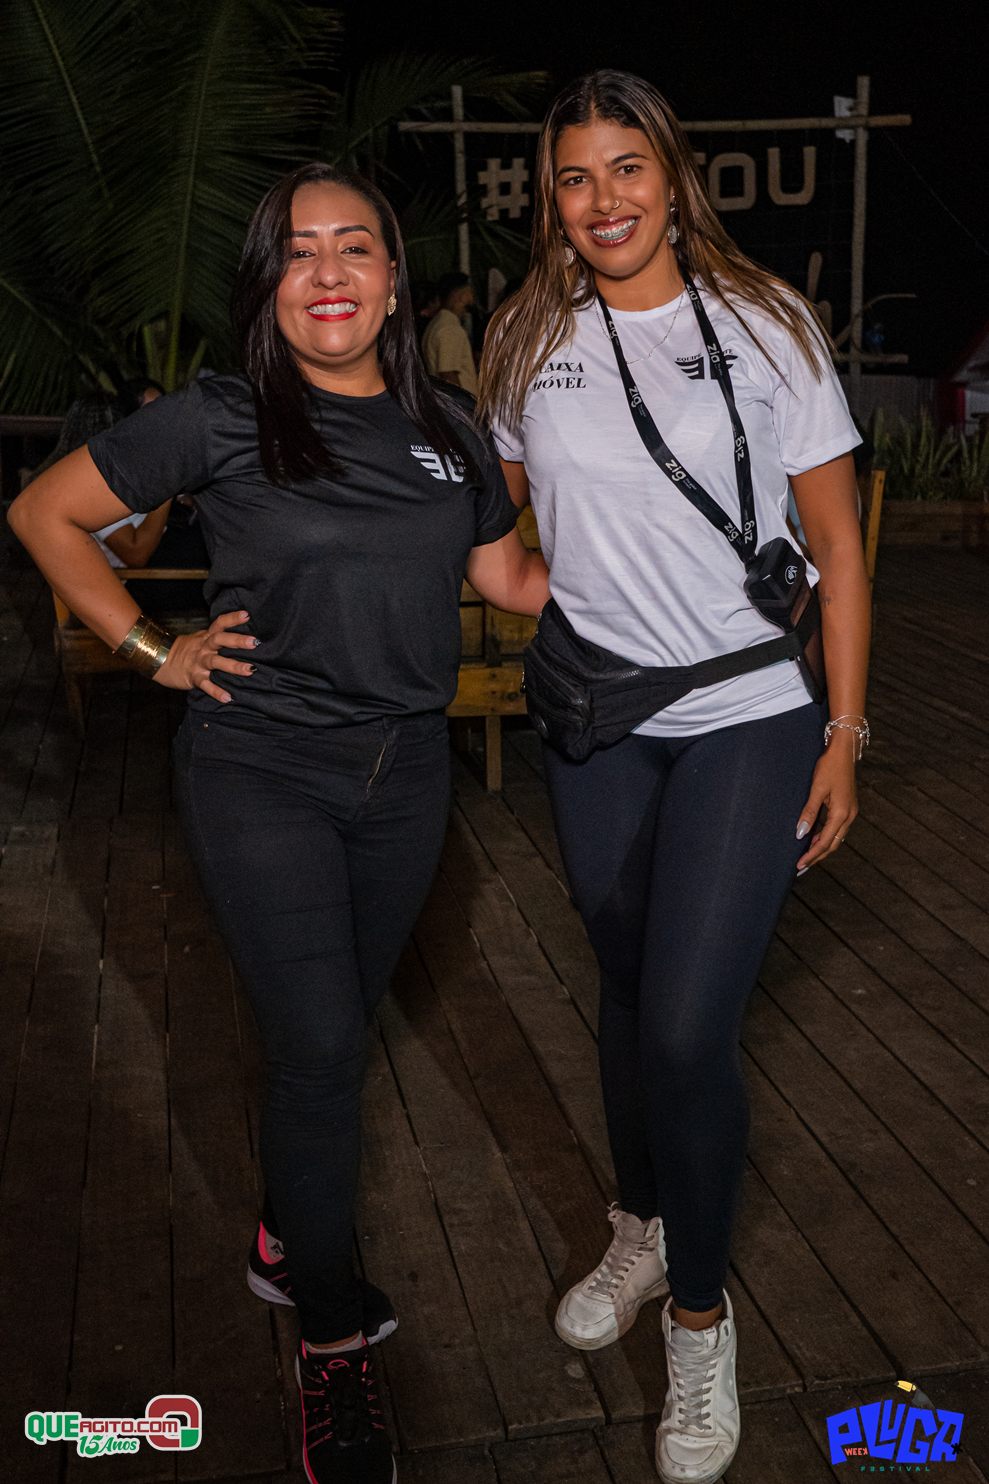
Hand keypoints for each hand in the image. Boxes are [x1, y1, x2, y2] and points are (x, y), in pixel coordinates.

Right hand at [154, 609, 257, 703]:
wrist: (161, 661)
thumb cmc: (187, 650)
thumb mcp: (201, 639)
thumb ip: (218, 637)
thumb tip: (242, 636)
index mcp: (206, 637)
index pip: (220, 624)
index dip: (232, 618)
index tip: (246, 615)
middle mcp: (203, 648)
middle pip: (220, 640)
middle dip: (237, 641)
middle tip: (254, 642)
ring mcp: (198, 663)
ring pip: (216, 662)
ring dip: (233, 666)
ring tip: (250, 670)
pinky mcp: (193, 677)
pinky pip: (206, 685)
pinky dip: (216, 692)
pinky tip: (228, 698)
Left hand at [795, 730, 858, 872]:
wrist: (844, 750)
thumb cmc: (829, 766)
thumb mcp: (816, 789)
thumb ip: (809, 812)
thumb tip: (800, 834)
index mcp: (841, 814)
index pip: (825, 842)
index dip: (811, 855)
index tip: (799, 865)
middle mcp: (849, 816)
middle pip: (832, 844)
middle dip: (817, 857)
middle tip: (801, 867)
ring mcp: (850, 811)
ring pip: (835, 837)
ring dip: (821, 847)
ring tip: (806, 856)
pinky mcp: (847, 807)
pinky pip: (836, 828)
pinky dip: (825, 836)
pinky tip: (814, 838)